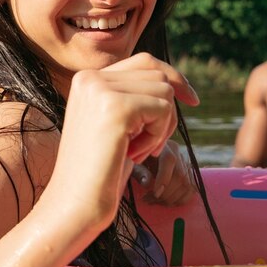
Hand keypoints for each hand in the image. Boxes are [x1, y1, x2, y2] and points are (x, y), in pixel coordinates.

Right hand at [48, 53, 198, 229]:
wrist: (74, 204)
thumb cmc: (99, 172)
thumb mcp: (116, 125)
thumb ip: (134, 98)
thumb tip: (174, 82)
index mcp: (87, 79)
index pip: (144, 62)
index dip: (173, 78)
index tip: (192, 100)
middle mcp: (90, 77)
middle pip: (158, 76)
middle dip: (165, 113)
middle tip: (148, 147)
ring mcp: (101, 90)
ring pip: (164, 92)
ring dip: (161, 127)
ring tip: (136, 152)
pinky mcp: (116, 107)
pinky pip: (162, 109)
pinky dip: (157, 136)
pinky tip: (135, 155)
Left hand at [134, 140, 194, 206]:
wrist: (147, 156)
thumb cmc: (138, 159)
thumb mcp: (134, 163)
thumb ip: (140, 172)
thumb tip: (147, 184)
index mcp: (165, 146)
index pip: (170, 160)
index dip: (164, 178)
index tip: (155, 193)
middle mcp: (179, 154)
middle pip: (180, 175)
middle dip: (166, 194)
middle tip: (148, 200)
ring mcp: (186, 165)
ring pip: (187, 185)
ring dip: (171, 199)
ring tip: (155, 202)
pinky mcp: (189, 175)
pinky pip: (191, 190)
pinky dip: (180, 200)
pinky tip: (166, 202)